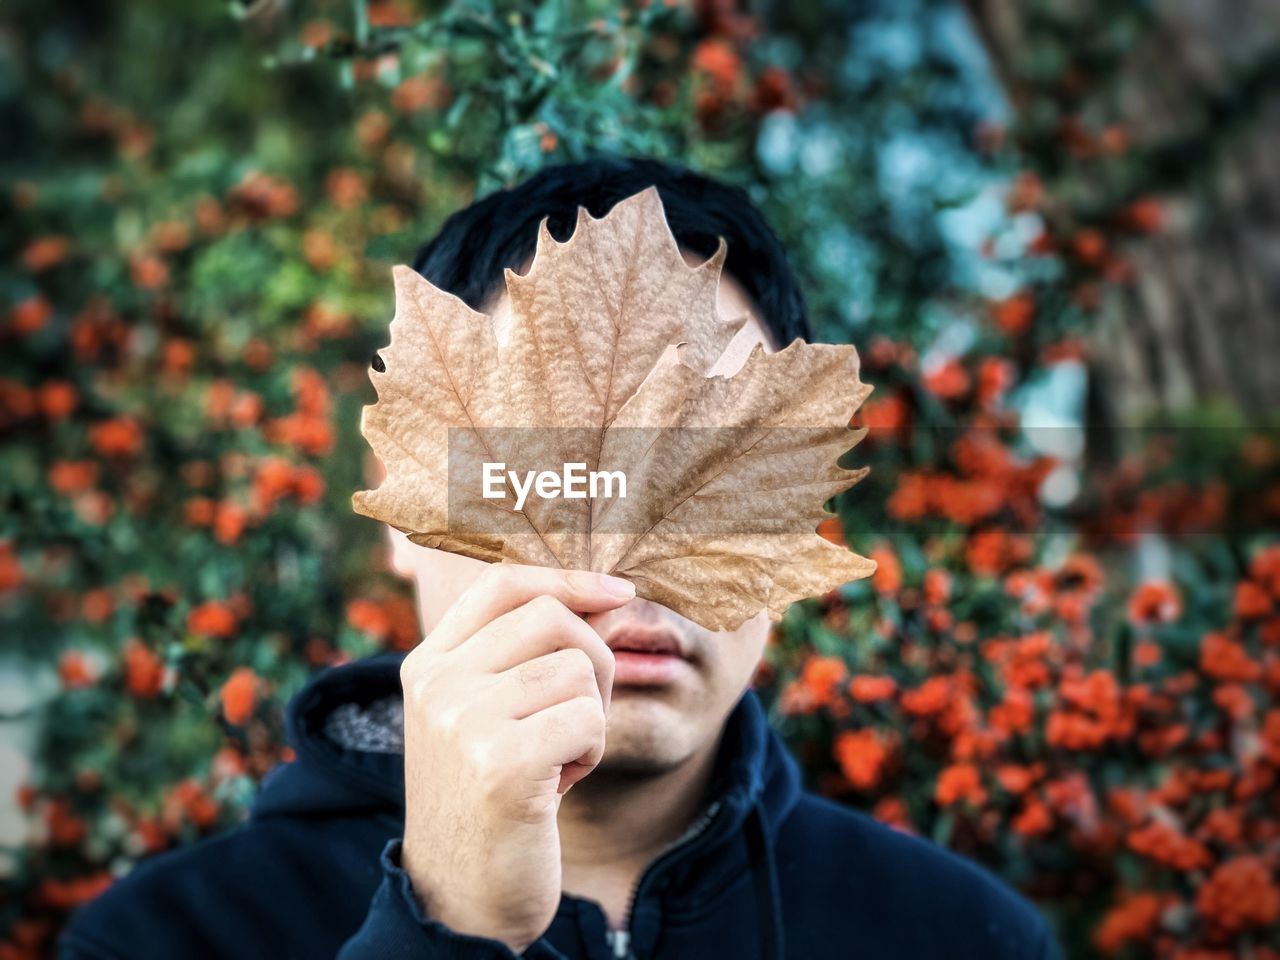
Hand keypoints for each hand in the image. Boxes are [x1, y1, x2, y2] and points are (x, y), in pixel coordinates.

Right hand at [398, 564, 631, 952]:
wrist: (461, 900)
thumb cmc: (490, 799)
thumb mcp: (485, 716)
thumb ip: (522, 655)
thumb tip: (607, 594)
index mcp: (428, 665)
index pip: (503, 583)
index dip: (568, 577)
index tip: (618, 592)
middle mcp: (437, 684)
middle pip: (553, 617)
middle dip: (594, 661)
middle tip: (580, 716)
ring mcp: (462, 721)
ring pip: (579, 669)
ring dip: (590, 717)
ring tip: (557, 759)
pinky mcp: (501, 763)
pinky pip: (588, 719)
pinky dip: (592, 751)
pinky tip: (561, 785)